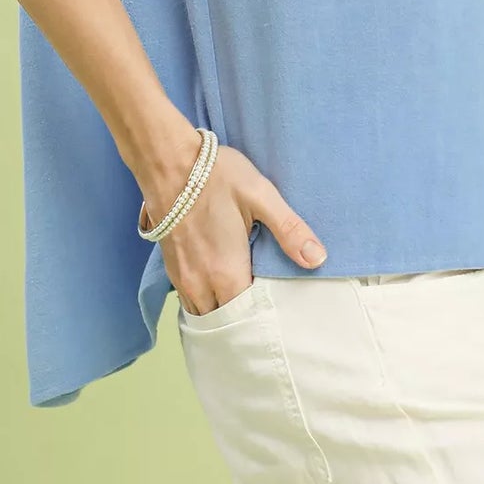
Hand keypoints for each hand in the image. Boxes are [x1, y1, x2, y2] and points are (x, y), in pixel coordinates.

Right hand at [141, 139, 326, 315]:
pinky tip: (219, 288)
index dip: (264, 320)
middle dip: (243, 323)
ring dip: (221, 315)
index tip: (282, 315)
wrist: (165, 160)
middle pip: (223, 323)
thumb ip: (289, 230)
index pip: (247, 318)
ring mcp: (181, 277)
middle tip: (266, 313)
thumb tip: (318, 259)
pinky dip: (205, 302)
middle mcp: (200, 284)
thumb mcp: (260, 196)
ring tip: (244, 305)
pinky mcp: (170, 266)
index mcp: (226, 273)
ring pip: (202, 314)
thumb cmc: (215, 175)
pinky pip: (189, 300)